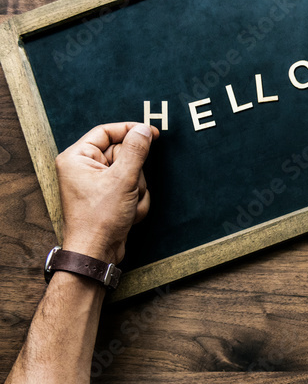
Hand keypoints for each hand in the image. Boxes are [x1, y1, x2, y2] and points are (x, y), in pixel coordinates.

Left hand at [55, 122, 158, 264]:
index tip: (154, 133)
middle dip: (135, 173)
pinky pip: (131, 189)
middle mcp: (84, 168)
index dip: (131, 131)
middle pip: (123, 154)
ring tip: (129, 204)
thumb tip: (144, 130)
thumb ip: (136, 151)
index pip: (106, 132)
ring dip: (138, 190)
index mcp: (77, 158)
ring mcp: (96, 184)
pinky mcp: (107, 197)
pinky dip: (136, 201)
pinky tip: (130, 213)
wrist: (96, 252)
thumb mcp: (123, 180)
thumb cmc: (100, 218)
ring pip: (131, 173)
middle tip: (132, 187)